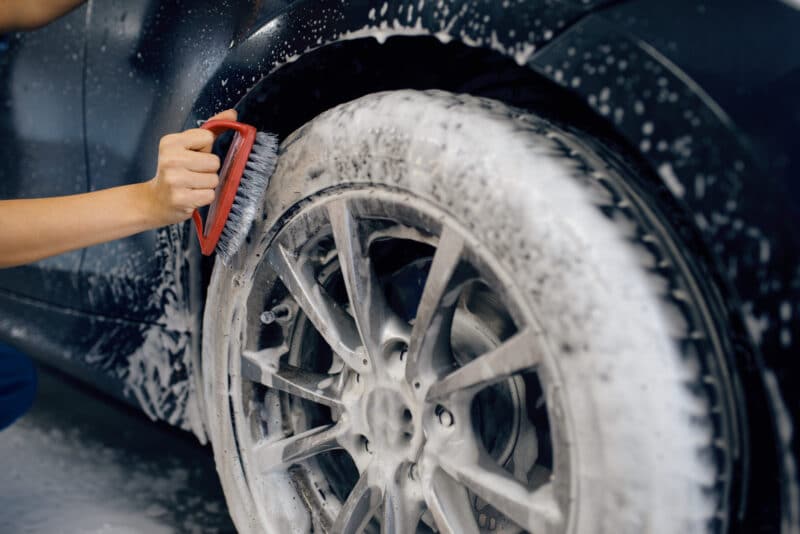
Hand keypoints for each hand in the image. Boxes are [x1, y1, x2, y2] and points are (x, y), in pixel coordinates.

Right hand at [143, 109, 237, 225]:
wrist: (155, 201)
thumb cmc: (176, 171)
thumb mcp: (187, 146)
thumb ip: (210, 129)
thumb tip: (232, 114)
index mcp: (171, 142)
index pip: (207, 137)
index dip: (205, 149)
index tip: (192, 156)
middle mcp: (170, 159)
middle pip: (214, 161)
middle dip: (208, 169)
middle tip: (193, 173)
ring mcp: (174, 179)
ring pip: (214, 179)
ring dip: (207, 184)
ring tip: (192, 185)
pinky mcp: (181, 198)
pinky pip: (210, 195)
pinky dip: (204, 197)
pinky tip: (192, 195)